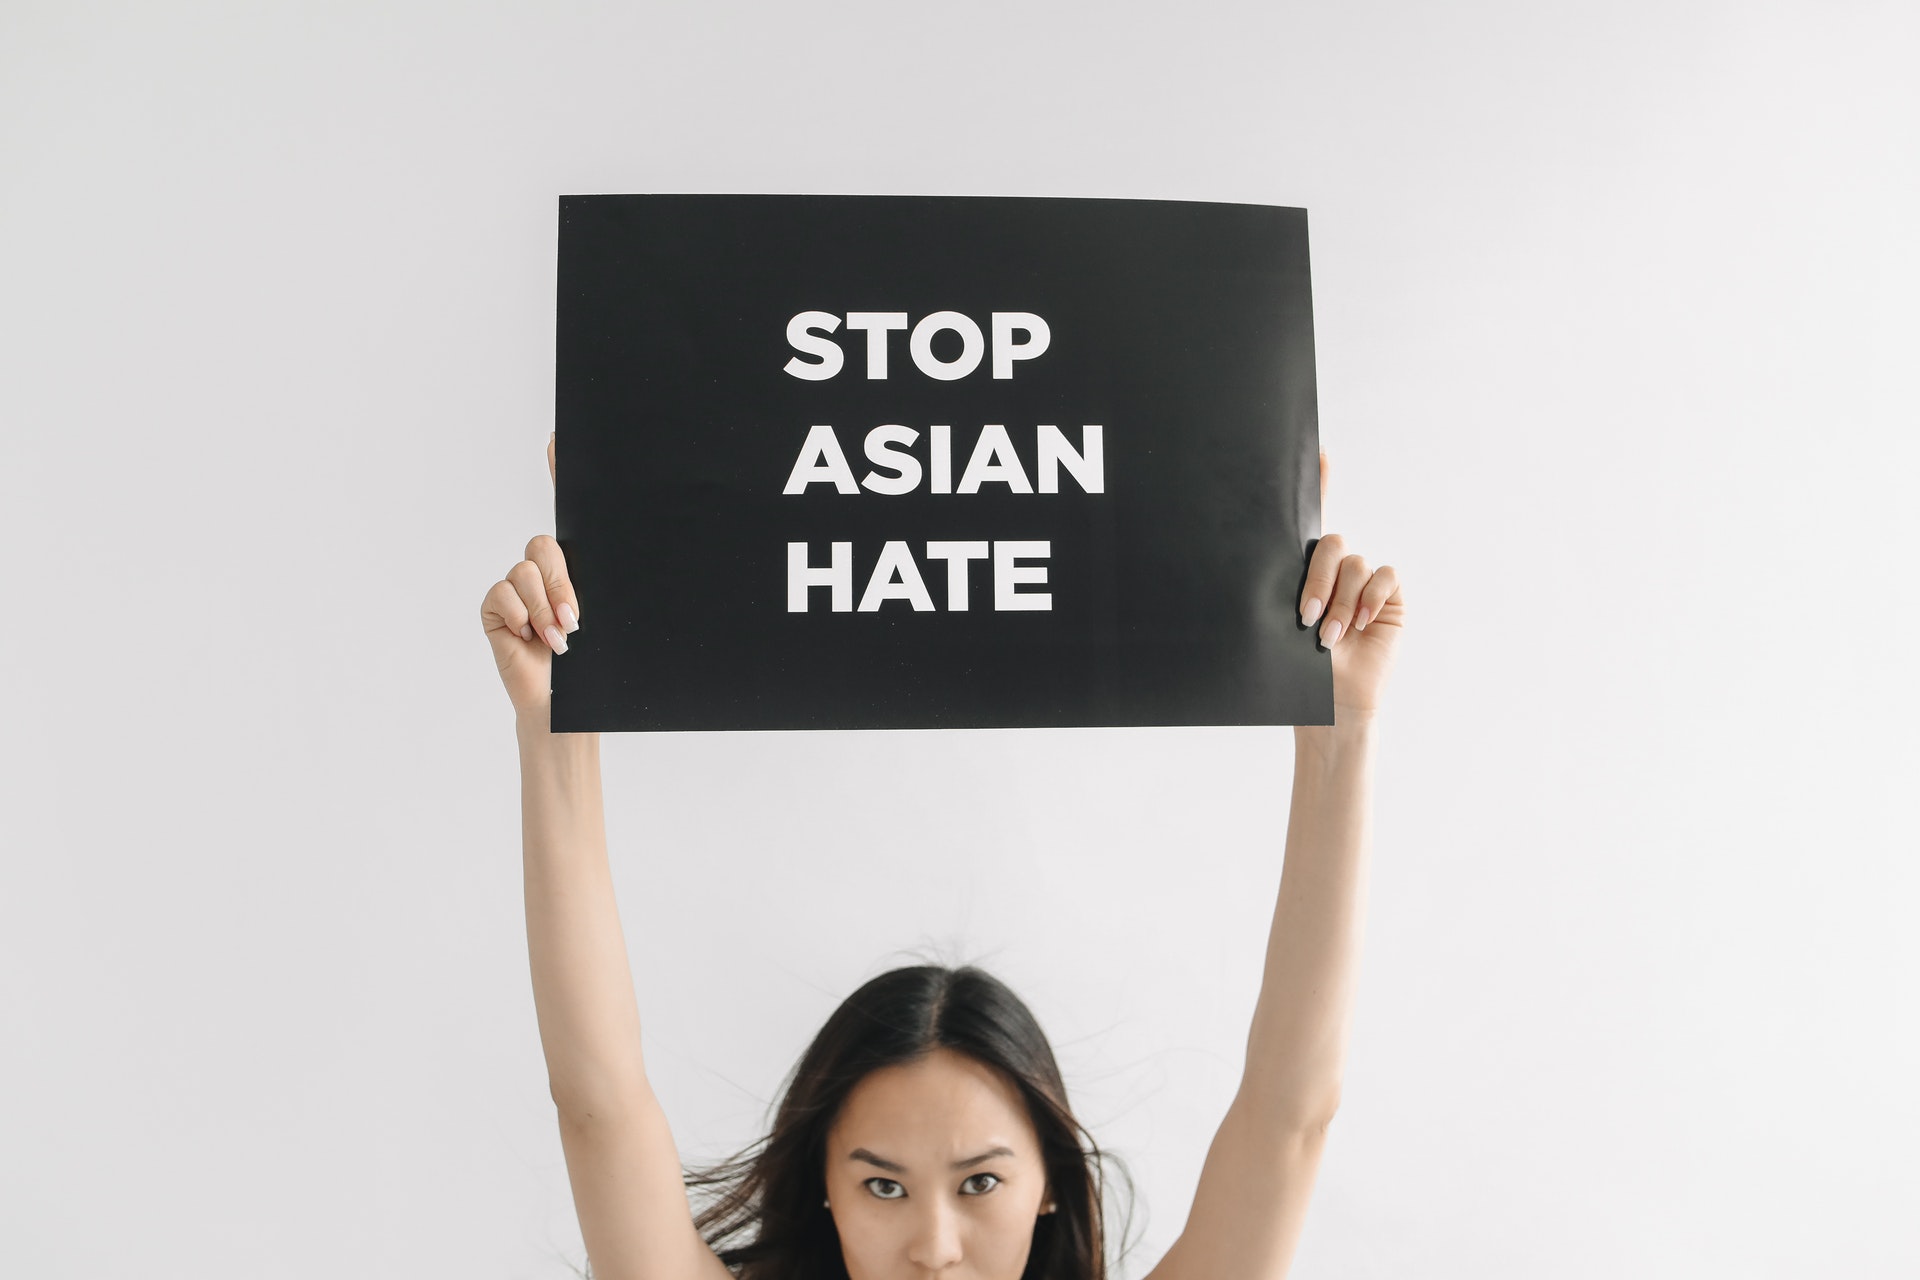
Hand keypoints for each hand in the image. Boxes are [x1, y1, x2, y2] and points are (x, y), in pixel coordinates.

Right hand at [480, 435, 580, 716]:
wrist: (568, 706)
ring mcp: (518, 587)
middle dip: (563, 581)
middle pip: (546, 543)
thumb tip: (614, 568)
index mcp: (579, 566)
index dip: (559, 471)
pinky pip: (504, 590)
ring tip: (561, 637)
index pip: (568, 510)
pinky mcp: (497, 606)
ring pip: (527, 568)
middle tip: (577, 619)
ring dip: (546, 605)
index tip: (558, 438)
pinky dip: (522, 615)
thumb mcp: (608, 616)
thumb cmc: (596, 664)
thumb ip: (603, 585)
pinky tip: (531, 638)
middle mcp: (546, 570)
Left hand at [1298, 454, 1403, 712]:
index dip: (1320, 483)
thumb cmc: (1300, 668)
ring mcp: (1365, 582)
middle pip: (1331, 544)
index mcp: (1307, 570)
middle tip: (1305, 617)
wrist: (1331, 703)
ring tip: (1329, 638)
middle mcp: (1338, 569)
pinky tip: (1361, 624)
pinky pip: (1384, 575)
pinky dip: (1370, 598)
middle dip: (1317, 579)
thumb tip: (1248, 565)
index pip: (1313, 519)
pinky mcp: (1390, 597)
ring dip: (1341, 602)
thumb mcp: (1281, 625)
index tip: (1320, 452)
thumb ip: (1284, 591)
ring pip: (1356, 564)